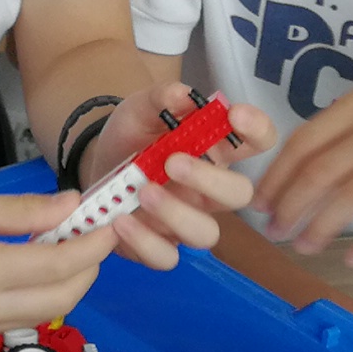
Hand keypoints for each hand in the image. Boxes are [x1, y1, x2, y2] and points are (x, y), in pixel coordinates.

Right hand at [0, 185, 118, 332]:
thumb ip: (22, 211)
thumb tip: (73, 206)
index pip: (60, 265)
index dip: (93, 245)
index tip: (110, 222)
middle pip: (63, 298)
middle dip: (89, 269)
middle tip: (96, 237)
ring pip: (45, 314)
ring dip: (69, 285)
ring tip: (70, 249)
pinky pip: (20, 319)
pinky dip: (41, 297)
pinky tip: (37, 270)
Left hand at [73, 87, 272, 269]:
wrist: (94, 167)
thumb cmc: (131, 136)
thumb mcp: (140, 109)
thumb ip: (160, 99)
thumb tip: (183, 94)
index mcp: (216, 150)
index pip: (258, 142)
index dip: (257, 130)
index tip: (234, 116)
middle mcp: (210, 189)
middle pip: (240, 195)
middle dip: (211, 179)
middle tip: (172, 162)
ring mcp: (187, 220)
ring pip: (206, 234)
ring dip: (177, 213)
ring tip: (144, 192)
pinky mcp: (159, 244)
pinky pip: (166, 257)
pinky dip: (145, 242)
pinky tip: (121, 220)